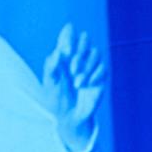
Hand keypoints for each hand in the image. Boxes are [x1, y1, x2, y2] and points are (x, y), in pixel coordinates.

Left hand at [40, 23, 105, 151]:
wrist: (68, 117)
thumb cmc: (55, 99)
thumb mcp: (49, 84)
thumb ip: (51, 67)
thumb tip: (57, 51)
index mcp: (63, 54)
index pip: (69, 34)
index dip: (69, 36)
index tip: (65, 50)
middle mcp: (78, 56)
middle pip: (85, 38)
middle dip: (80, 51)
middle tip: (71, 69)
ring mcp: (90, 66)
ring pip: (95, 52)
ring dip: (86, 67)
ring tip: (77, 83)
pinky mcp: (100, 76)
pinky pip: (103, 67)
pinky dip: (95, 75)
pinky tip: (87, 85)